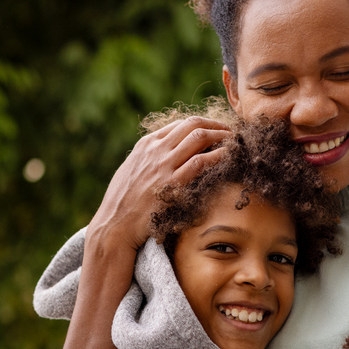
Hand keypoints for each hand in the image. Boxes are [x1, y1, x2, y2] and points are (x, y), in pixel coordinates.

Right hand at [88, 116, 230, 253]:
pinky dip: (218, 156)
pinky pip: (201, 162)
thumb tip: (165, 154)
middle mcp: (156, 150)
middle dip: (215, 125)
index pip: (179, 124)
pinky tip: (228, 157)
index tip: (213, 130)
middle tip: (229, 132)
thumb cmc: (122, 202)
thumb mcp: (131, 170)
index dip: (201, 124)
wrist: (115, 224)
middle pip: (192, 124)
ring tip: (233, 142)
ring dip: (221, 137)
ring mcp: (164, 166)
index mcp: (146, 144)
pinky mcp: (172, 184)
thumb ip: (148, 158)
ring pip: (199, 137)